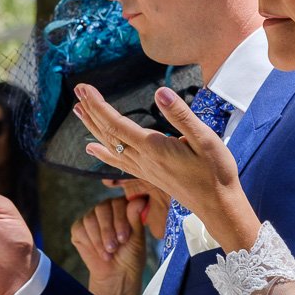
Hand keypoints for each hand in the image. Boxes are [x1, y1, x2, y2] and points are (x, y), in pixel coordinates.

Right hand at [70, 193, 148, 294]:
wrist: (118, 274)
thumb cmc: (131, 255)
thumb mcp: (137, 237)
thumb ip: (136, 218)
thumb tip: (139, 200)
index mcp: (123, 207)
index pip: (118, 202)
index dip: (120, 219)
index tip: (124, 238)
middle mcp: (106, 209)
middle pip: (102, 208)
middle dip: (108, 230)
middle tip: (114, 247)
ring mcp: (91, 218)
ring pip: (90, 219)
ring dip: (99, 239)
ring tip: (109, 253)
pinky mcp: (79, 229)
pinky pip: (80, 228)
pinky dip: (90, 242)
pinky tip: (99, 252)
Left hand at [75, 83, 262, 251]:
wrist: (217, 206)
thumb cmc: (215, 172)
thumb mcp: (205, 139)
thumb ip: (181, 116)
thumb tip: (160, 93)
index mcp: (153, 147)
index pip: (117, 123)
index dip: (98, 105)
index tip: (84, 88)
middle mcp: (143, 159)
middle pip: (108, 134)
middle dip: (91, 111)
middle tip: (77, 91)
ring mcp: (144, 169)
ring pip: (110, 146)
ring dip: (92, 128)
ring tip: (78, 112)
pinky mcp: (148, 175)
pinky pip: (118, 161)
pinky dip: (102, 152)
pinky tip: (92, 149)